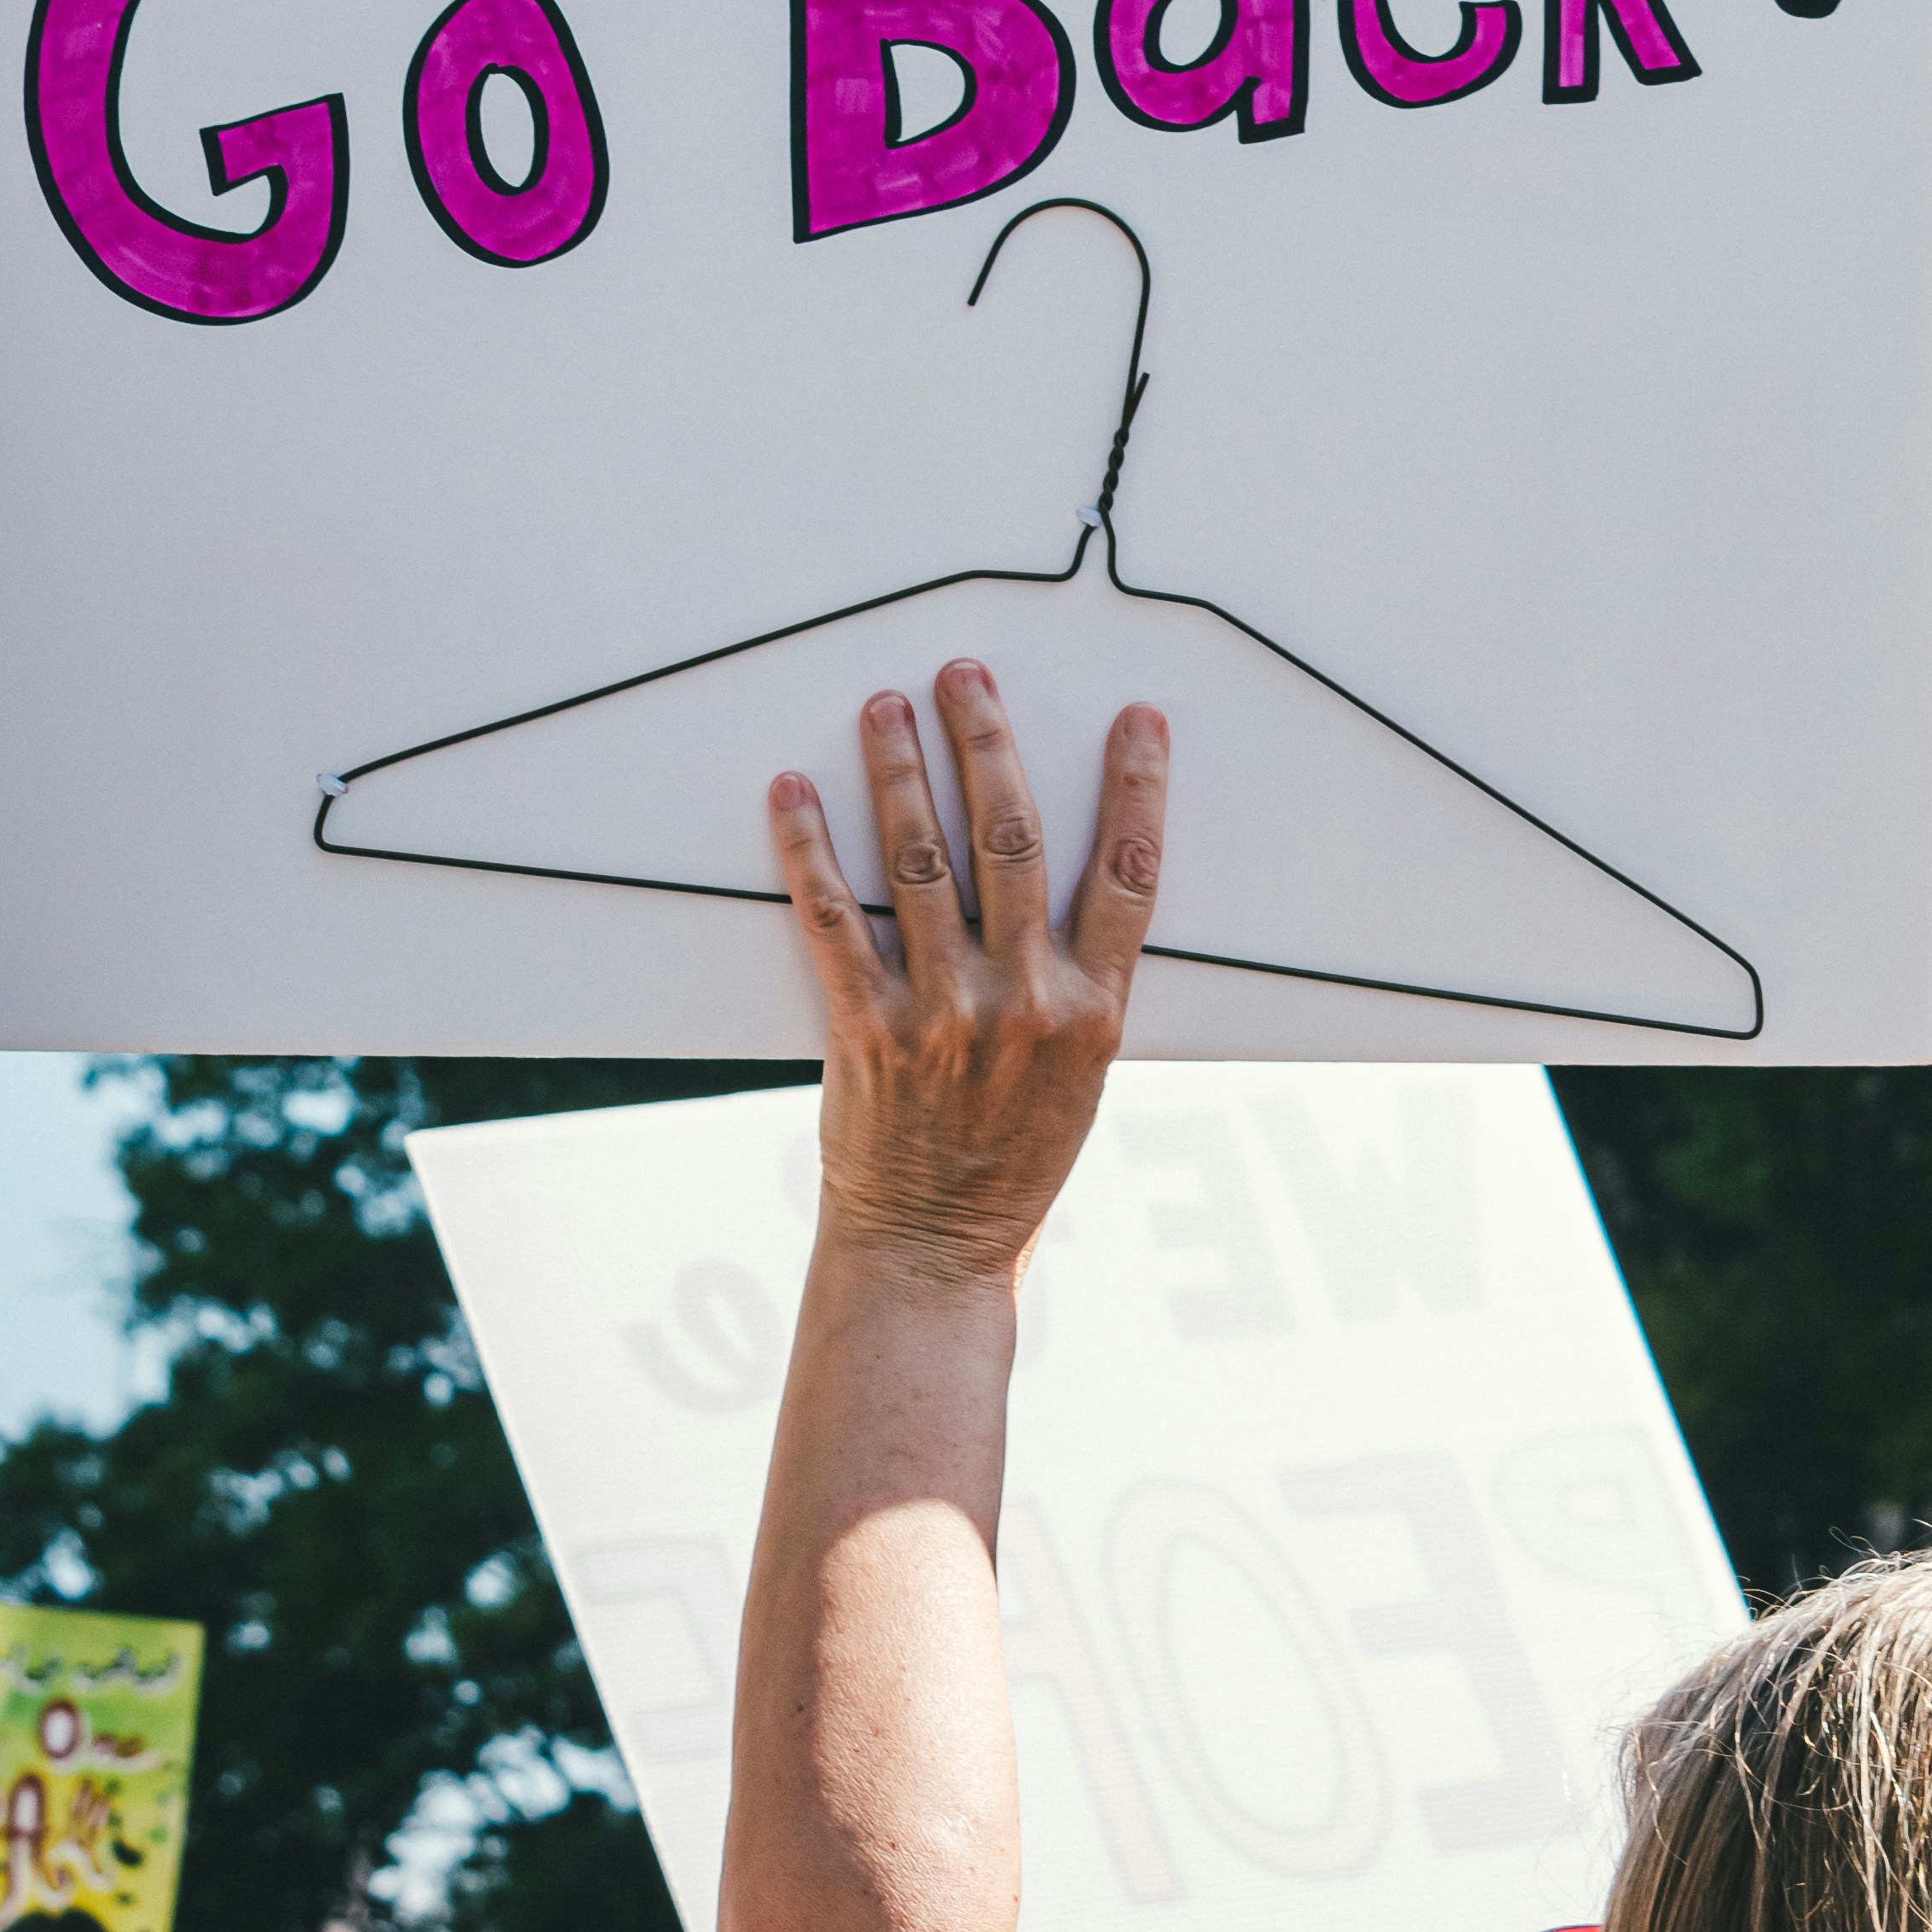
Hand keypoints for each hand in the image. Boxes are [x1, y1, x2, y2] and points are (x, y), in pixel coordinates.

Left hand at [771, 662, 1166, 1280]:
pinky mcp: (868, 1032)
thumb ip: (1077, 991)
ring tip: (885, 707)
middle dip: (988, 742)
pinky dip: (809, 849)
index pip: (1127, 876)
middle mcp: (1024, 1002)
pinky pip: (832, 919)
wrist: (931, 1258)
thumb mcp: (1079, 1081)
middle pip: (1012, 839)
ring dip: (899, 771)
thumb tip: (1063, 892)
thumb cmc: (1012, 1169)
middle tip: (967, 674)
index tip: (1136, 719)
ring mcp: (943, 1014)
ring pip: (921, 860)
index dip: (1137, 789)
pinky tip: (794, 794)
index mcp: (1092, 1015)